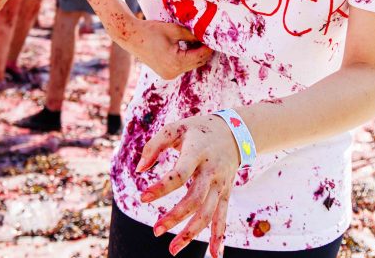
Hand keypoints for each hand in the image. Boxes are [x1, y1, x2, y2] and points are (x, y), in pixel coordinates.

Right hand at [118, 18, 212, 79]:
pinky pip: (182, 66)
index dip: (208, 47)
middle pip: (197, 63)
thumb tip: (205, 36)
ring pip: (190, 65)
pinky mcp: (165, 73)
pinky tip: (188, 46)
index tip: (214, 38)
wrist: (130, 36)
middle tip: (208, 38)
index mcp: (176, 62)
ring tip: (198, 40)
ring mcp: (168, 74)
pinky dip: (187, 57)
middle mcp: (173, 72)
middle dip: (203, 51)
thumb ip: (191, 35)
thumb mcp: (174, 30)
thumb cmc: (150, 31)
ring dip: (195, 54)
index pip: (200, 56)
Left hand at [137, 113, 240, 256]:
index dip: (161, 188)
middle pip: (195, 199)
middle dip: (175, 217)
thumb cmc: (198, 130)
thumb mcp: (175, 128)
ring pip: (208, 213)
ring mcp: (220, 185)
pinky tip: (214, 256)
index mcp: (197, 153)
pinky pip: (222, 218)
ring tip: (173, 249)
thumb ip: (153, 146)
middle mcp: (211, 171)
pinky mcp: (226, 194)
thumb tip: (138, 170)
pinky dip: (219, 238)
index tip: (142, 197)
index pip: (179, 175)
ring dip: (191, 233)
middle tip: (155, 230)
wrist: (235, 132)